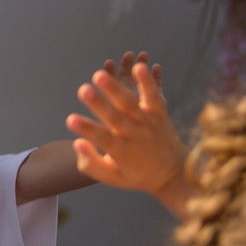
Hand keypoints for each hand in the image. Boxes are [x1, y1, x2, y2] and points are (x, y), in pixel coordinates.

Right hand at [69, 52, 190, 211]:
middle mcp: (135, 136)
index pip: (102, 139)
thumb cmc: (136, 174)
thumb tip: (77, 143)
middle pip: (116, 117)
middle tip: (83, 89)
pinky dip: (147, 81)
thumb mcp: (112, 178)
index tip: (70, 119)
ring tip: (100, 74)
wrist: (175, 173)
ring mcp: (148, 123)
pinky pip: (154, 96)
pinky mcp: (159, 114)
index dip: (87, 129)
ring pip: (131, 104)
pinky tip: (139, 66)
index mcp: (122, 152)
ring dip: (115, 88)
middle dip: (99, 103)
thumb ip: (91, 164)